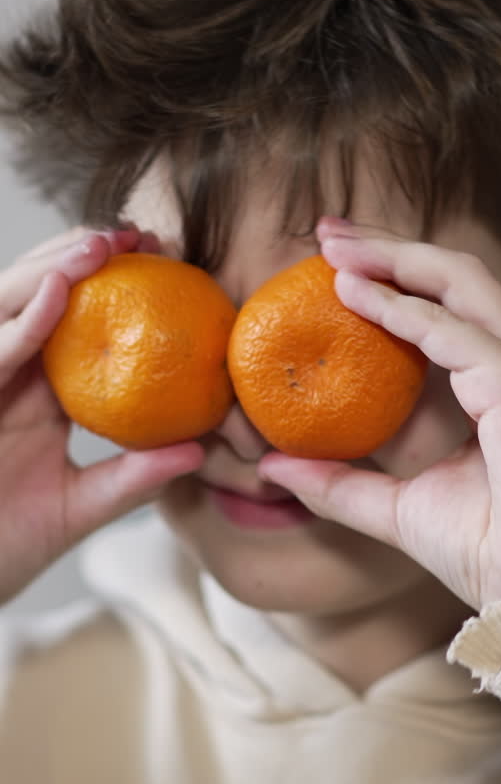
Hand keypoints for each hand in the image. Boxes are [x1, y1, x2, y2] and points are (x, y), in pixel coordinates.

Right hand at [0, 226, 203, 604]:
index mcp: (35, 394)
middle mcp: (5, 377)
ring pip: (7, 306)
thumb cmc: (7, 548)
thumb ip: (133, 478)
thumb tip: (198, 453)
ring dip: (52, 269)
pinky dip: (25, 322)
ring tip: (102, 246)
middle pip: (37, 297)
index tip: (165, 262)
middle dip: (81, 258)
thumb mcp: (82, 508)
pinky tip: (58, 292)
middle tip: (140, 235)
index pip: (74, 323)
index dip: (112, 288)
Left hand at [259, 219, 500, 609]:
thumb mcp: (395, 509)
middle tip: (326, 231)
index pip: (452, 307)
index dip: (395, 276)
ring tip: (332, 247)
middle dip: (390, 246)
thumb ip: (339, 483)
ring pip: (459, 281)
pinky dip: (401, 310)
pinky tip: (354, 296)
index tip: (336, 264)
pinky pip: (452, 332)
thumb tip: (273, 466)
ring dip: (393, 258)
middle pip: (456, 276)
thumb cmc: (491, 552)